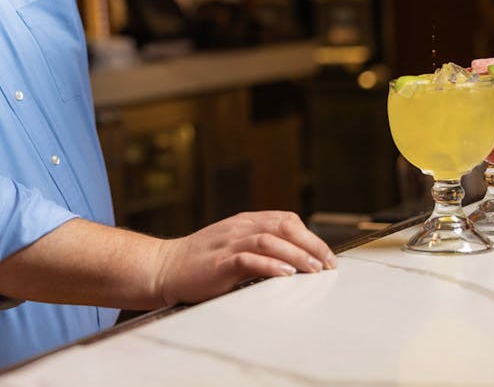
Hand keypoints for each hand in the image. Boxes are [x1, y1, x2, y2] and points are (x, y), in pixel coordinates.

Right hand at [153, 211, 336, 305]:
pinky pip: (249, 259)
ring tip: (314, 270)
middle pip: (284, 226)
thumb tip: (294, 258)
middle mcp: (239, 228)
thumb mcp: (232, 244)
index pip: (286, 219)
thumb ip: (258, 245)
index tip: (327, 256)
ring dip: (297, 255)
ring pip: (270, 240)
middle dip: (312, 244)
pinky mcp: (219, 262)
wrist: (165, 267)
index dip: (311, 236)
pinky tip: (285, 274)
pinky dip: (270, 265)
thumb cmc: (200, 261)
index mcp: (245, 222)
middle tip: (329, 264)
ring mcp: (229, 243)